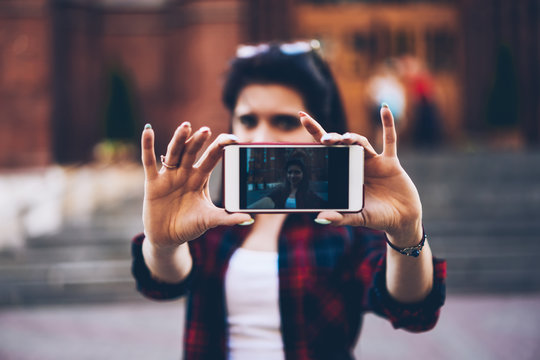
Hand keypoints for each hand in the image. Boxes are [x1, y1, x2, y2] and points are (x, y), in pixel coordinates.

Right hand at [141, 123, 251, 249]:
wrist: (167, 238)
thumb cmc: (190, 226)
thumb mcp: (209, 220)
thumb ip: (227, 217)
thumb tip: (249, 218)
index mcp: (200, 178)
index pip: (212, 158)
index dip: (220, 148)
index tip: (233, 138)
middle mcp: (185, 173)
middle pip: (192, 152)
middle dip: (199, 141)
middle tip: (207, 131)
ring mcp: (168, 176)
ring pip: (174, 153)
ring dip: (179, 139)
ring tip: (186, 126)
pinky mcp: (152, 182)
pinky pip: (148, 161)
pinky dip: (147, 146)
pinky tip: (148, 130)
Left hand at [300, 106, 422, 245]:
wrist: (402, 221)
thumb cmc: (377, 219)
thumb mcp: (357, 218)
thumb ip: (340, 218)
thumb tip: (319, 217)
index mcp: (344, 175)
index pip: (326, 153)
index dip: (316, 136)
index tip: (302, 118)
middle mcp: (356, 165)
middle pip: (340, 144)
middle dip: (331, 138)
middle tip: (324, 139)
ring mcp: (373, 162)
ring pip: (360, 143)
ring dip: (353, 138)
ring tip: (345, 139)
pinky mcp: (390, 162)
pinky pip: (389, 140)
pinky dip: (388, 124)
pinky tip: (384, 109)